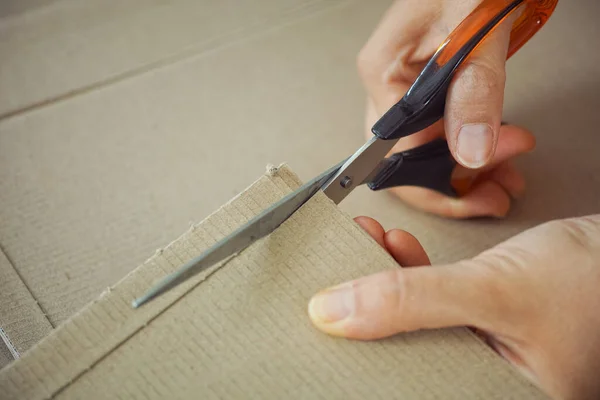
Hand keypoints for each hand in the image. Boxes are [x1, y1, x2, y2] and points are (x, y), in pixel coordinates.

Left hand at [308, 215, 599, 399]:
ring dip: (386, 280)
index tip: (325, 318)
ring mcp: (482, 349)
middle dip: (368, 310)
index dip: (361, 354)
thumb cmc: (593, 278)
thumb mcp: (493, 292)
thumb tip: (337, 311)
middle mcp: (484, 382)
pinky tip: (394, 249)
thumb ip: (413, 301)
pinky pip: (433, 300)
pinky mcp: (480, 319)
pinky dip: (412, 271)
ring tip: (362, 249)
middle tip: (336, 281)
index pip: (403, 387)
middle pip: (403, 353)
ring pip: (414, 321)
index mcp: (492, 399)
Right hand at [359, 0, 535, 217]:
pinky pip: (442, 130)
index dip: (439, 180)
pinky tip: (497, 152)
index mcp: (384, 71)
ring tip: (504, 178)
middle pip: (407, 158)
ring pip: (426, 149)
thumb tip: (469, 151)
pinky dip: (471, 147)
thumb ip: (474, 90)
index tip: (480, 189)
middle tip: (496, 194)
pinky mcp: (432, 84)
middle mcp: (389, 82)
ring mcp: (408, 85)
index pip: (398, 151)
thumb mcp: (475, 30)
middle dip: (451, 186)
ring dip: (466, 171)